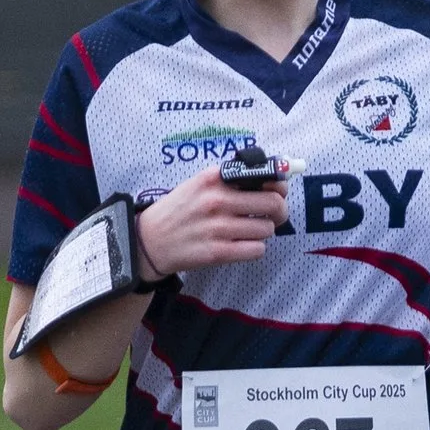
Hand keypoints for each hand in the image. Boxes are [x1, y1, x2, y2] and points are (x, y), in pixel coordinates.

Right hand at [137, 164, 287, 276]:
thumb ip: (231, 179)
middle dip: (280, 210)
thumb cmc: (180, 210)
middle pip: (273, 204)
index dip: (279, 185)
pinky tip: (242, 244)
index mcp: (214, 178)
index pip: (263, 176)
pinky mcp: (217, 253)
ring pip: (267, 229)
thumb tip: (273, 180)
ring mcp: (217, 228)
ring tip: (249, 230)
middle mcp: (217, 201)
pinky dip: (255, 248)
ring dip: (264, 231)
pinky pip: (257, 250)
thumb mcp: (200, 184)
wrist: (149, 241)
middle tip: (276, 214)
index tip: (279, 190)